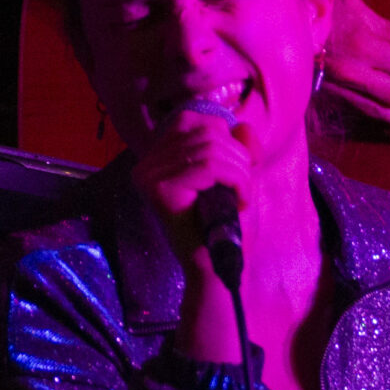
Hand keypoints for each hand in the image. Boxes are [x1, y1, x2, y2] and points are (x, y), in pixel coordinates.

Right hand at [132, 101, 254, 279]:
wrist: (217, 269)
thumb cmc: (225, 226)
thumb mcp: (235, 176)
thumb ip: (238, 148)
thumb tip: (243, 125)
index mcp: (155, 158)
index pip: (191, 119)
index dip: (224, 135)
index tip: (240, 166)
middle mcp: (145, 164)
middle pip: (204, 131)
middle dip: (237, 156)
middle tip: (245, 187)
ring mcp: (148, 176)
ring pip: (210, 148)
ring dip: (240, 171)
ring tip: (244, 196)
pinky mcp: (160, 190)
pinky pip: (209, 167)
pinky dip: (236, 180)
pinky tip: (241, 200)